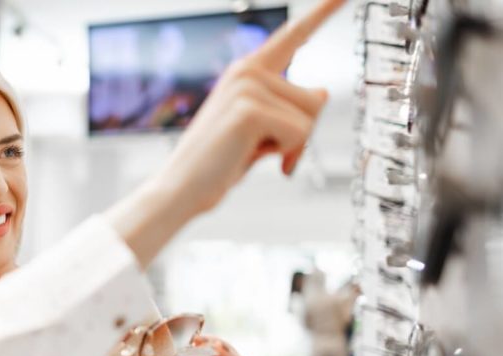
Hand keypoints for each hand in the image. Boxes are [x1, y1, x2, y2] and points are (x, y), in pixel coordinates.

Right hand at [107, 0, 345, 267]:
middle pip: (314, 99)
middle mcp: (247, 70)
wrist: (180, 190)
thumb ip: (290, 109)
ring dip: (290, 147)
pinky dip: (284, 154)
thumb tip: (321, 92)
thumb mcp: (262, 133)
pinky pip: (298, 134)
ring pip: (309, 118)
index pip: (293, 36)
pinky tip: (252, 158)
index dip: (323, 12)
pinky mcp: (250, 109)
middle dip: (300, 135)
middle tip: (265, 152)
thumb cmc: (216, 165)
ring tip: (251, 153)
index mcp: (247, 72)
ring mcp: (247, 86)